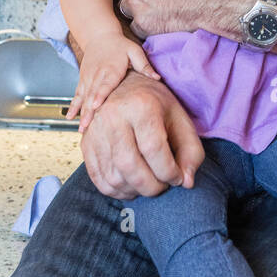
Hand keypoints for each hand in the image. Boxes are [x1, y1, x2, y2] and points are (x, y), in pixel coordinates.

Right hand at [65, 31, 160, 130]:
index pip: (105, 84)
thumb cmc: (120, 45)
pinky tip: (70, 117)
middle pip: (92, 95)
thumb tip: (158, 78)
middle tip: (86, 127)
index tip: (95, 105)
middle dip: (88, 111)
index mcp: (111, 69)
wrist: (100, 35)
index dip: (99, 95)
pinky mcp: (83, 80)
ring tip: (81, 128)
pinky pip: (77, 94)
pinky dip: (73, 105)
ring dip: (81, 113)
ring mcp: (88, 78)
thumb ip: (144, 65)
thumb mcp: (135, 51)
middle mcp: (97, 75)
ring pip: (83, 97)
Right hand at [80, 69, 204, 198]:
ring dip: (135, 191)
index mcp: (141, 105)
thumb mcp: (180, 120)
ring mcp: (95, 131)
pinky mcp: (85, 144)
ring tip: (149, 185)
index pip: (153, 149)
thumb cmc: (155, 103)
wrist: (125, 85)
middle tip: (163, 187)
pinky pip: (99, 179)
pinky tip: (132, 185)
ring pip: (113, 177)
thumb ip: (191, 151)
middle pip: (130, 166)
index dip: (169, 172)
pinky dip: (117, 190)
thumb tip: (187, 182)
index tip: (178, 178)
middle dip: (151, 187)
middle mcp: (113, 116)